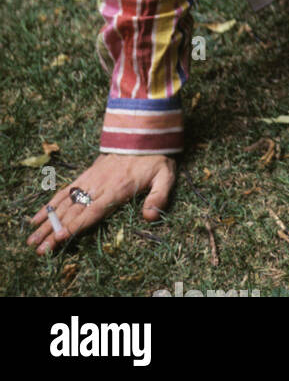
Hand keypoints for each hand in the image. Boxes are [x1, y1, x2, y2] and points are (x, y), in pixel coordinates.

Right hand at [28, 152, 175, 254]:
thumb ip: (159, 196)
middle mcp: (100, 185)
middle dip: (55, 230)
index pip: (93, 211)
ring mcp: (90, 179)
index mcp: (118, 188)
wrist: (146, 132)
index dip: (75, 225)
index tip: (59, 238)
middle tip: (38, 248)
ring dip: (48, 221)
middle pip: (74, 211)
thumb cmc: (157, 158)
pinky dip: (50, 204)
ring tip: (32, 237)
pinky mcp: (86, 174)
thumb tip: (149, 217)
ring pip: (65, 203)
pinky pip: (65, 190)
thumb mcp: (166, 176)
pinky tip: (38, 216)